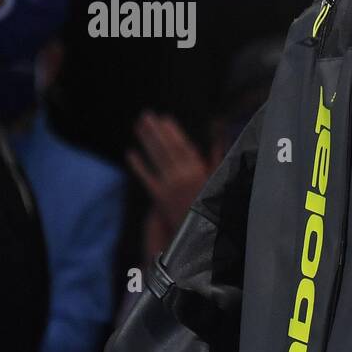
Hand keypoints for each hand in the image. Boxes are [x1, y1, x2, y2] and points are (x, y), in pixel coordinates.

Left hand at [126, 111, 209, 255]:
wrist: (204, 236)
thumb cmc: (215, 206)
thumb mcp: (220, 181)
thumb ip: (217, 159)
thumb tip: (219, 137)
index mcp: (199, 171)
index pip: (183, 146)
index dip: (173, 132)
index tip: (164, 119)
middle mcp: (182, 176)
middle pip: (166, 149)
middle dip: (156, 131)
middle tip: (146, 116)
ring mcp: (169, 186)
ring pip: (156, 159)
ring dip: (146, 141)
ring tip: (139, 126)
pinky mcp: (159, 198)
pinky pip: (146, 178)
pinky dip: (138, 165)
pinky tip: (130, 153)